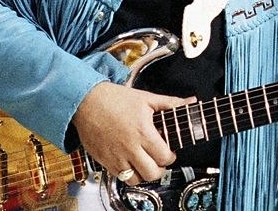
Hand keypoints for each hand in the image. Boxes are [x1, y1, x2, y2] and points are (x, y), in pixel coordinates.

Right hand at [72, 82, 192, 182]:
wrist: (86, 101)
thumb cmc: (115, 99)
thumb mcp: (147, 98)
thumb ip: (171, 103)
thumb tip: (190, 102)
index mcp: (143, 132)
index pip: (164, 157)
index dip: (171, 156)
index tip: (169, 152)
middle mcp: (130, 148)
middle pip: (152, 173)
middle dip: (160, 169)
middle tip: (159, 160)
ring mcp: (115, 156)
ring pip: (135, 180)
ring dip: (143, 174)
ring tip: (145, 164)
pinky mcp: (104, 161)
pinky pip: (119, 177)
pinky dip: (127, 174)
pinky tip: (130, 163)